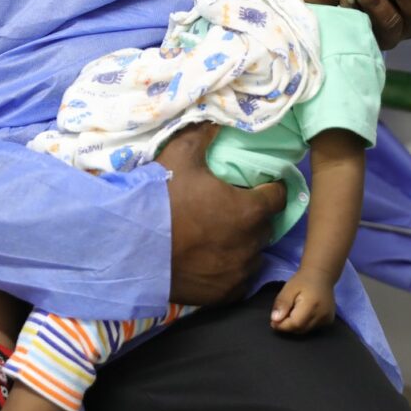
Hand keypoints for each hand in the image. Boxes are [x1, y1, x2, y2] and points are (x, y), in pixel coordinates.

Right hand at [160, 124, 283, 305]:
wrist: (132, 248)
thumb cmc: (161, 199)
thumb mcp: (180, 156)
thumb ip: (204, 133)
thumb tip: (217, 117)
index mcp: (250, 209)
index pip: (278, 196)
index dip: (269, 188)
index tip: (256, 185)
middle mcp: (253, 243)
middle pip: (265, 226)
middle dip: (254, 216)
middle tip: (231, 208)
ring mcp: (240, 272)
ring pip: (253, 254)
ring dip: (244, 244)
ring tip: (220, 236)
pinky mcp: (225, 294)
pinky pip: (238, 279)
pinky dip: (230, 269)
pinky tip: (211, 260)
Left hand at [271, 269, 336, 332]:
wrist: (321, 275)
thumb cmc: (303, 280)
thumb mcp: (289, 288)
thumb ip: (282, 303)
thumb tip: (275, 320)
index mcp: (312, 305)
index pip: (295, 324)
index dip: (282, 325)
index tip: (273, 322)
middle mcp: (322, 315)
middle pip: (300, 329)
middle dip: (288, 326)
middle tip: (280, 316)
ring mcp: (327, 319)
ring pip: (306, 330)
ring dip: (295, 326)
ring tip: (291, 312)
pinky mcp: (329, 321)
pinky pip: (312, 328)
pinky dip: (303, 324)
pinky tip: (301, 314)